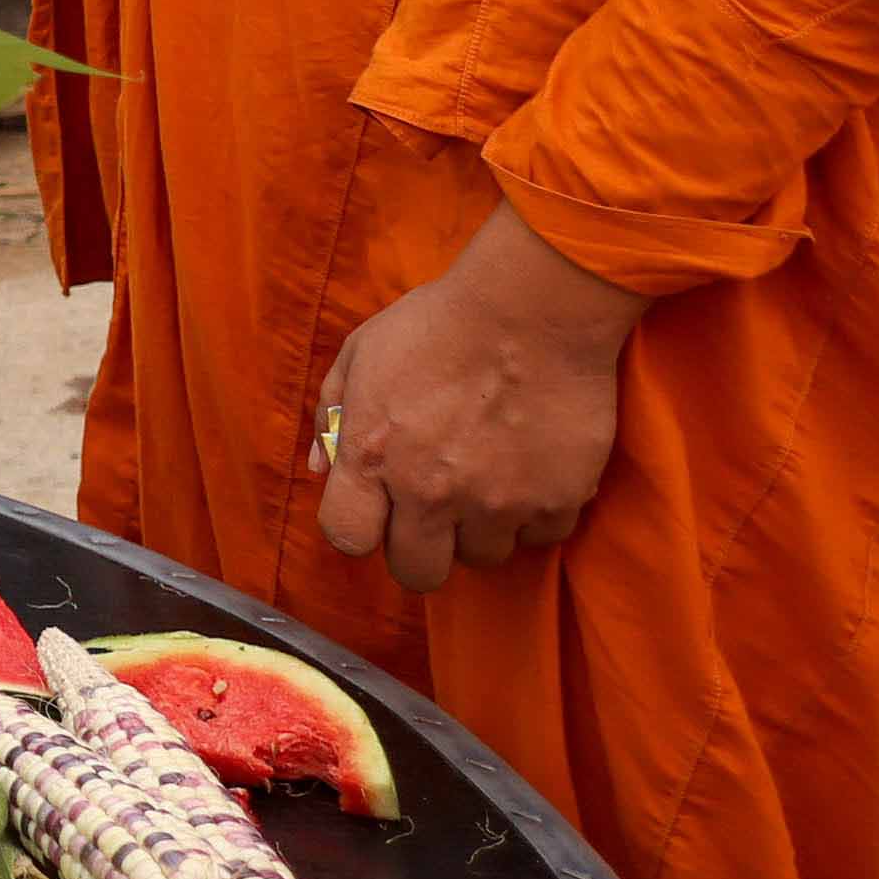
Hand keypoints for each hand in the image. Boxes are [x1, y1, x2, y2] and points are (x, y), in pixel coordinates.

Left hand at [310, 204, 644, 590]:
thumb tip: (321, 469)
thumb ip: (332, 414)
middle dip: (423, 548)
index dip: (361, 528)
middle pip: (418, 573)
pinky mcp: (557, 500)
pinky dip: (536, 512)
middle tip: (439, 510)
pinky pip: (541, 537)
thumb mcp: (361, 352)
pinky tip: (532, 467)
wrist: (534, 305)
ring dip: (482, 528)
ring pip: (483, 558)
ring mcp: (497, 502)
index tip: (379, 510)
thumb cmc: (439, 322)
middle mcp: (430, 491)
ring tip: (490, 475)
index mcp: (372, 456)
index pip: (347, 539)